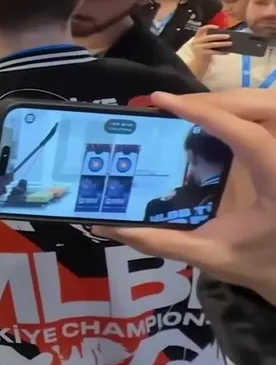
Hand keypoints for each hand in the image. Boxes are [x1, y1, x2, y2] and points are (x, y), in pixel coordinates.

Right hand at [95, 90, 275, 305]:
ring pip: (270, 105)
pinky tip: (214, 118)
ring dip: (232, 101)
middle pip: (265, 106)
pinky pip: (269, 116)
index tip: (162, 101)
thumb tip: (105, 226)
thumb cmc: (260, 264)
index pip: (247, 134)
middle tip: (175, 107)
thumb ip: (159, 240)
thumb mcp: (210, 254)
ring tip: (190, 109)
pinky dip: (242, 109)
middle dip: (220, 99)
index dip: (204, 112)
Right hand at [189, 24, 231, 57]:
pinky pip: (213, 52)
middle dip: (219, 36)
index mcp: (197, 37)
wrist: (198, 62)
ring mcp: (198, 48)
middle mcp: (196, 42)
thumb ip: (210, 39)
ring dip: (222, 43)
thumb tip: (224, 36)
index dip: (208, 27)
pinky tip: (227, 52)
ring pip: (213, 44)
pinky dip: (221, 52)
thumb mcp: (204, 44)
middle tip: (228, 36)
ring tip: (230, 43)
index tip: (217, 27)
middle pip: (209, 37)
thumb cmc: (204, 51)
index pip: (201, 29)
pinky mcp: (202, 54)